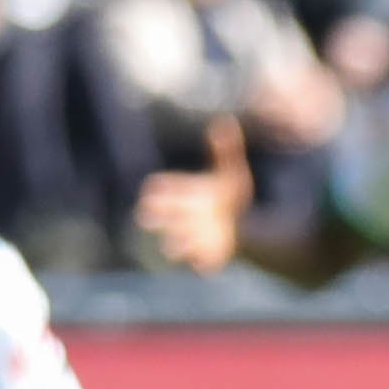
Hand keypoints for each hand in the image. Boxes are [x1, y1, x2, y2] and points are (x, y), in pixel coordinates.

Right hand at [138, 118, 250, 270]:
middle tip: (144, 217)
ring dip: (175, 244)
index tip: (151, 191)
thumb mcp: (232, 171)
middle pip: (164, 216)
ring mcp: (196, 237)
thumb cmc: (232, 197)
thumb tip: (226, 122)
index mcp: (187, 194)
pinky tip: (202, 266)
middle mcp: (187, 217)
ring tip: (169, 250)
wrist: (244, 227)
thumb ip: (227, 150)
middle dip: (155, 216)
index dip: (157, 190)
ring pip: (179, 243)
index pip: (164, 189)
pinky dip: (201, 265)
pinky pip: (202, 264)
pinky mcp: (208, 255)